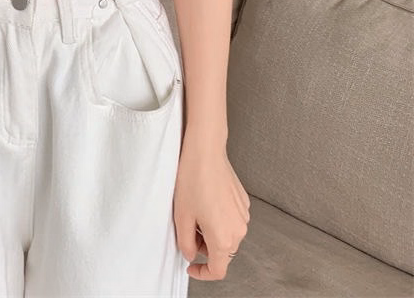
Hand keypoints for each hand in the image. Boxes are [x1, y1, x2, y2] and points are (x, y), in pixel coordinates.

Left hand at [173, 135, 249, 280]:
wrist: (205, 152)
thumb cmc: (193, 180)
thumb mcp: (181, 217)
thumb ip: (186, 244)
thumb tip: (191, 254)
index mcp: (224, 239)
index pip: (217, 271)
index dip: (202, 273)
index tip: (191, 266)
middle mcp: (239, 230)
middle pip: (221, 251)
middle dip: (204, 246)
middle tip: (187, 228)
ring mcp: (244, 215)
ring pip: (226, 234)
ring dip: (211, 231)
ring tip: (195, 209)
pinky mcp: (243, 201)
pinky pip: (231, 218)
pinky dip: (219, 217)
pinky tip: (206, 199)